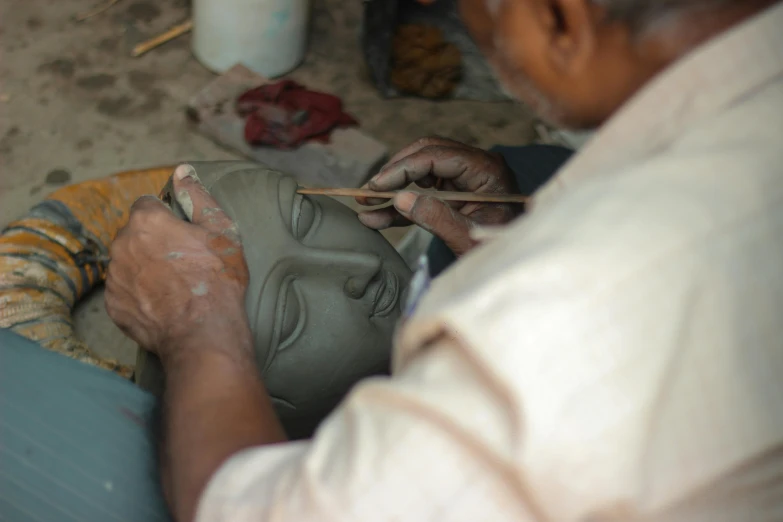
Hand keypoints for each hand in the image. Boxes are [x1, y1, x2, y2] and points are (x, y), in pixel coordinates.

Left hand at [105, 164, 250, 365]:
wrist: (202, 333)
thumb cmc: (217, 279)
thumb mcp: (221, 231)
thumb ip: (198, 197)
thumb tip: (183, 171)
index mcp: (146, 221)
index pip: (148, 205)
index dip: (167, 217)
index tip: (184, 234)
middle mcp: (121, 244)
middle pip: (135, 234)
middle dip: (153, 242)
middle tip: (182, 262)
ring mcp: (114, 277)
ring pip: (127, 262)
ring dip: (144, 268)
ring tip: (172, 286)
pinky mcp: (113, 305)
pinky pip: (124, 291)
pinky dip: (138, 294)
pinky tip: (162, 303)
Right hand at [356, 137, 519, 255]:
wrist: (518, 266)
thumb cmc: (503, 252)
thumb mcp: (469, 239)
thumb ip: (437, 218)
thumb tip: (401, 199)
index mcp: (487, 170)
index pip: (437, 156)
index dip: (402, 169)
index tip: (377, 186)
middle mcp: (476, 167)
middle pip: (426, 155)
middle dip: (395, 174)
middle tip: (368, 192)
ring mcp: (465, 180)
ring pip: (421, 173)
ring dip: (394, 190)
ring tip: (367, 206)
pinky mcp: (456, 195)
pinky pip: (424, 193)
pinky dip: (403, 205)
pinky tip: (378, 218)